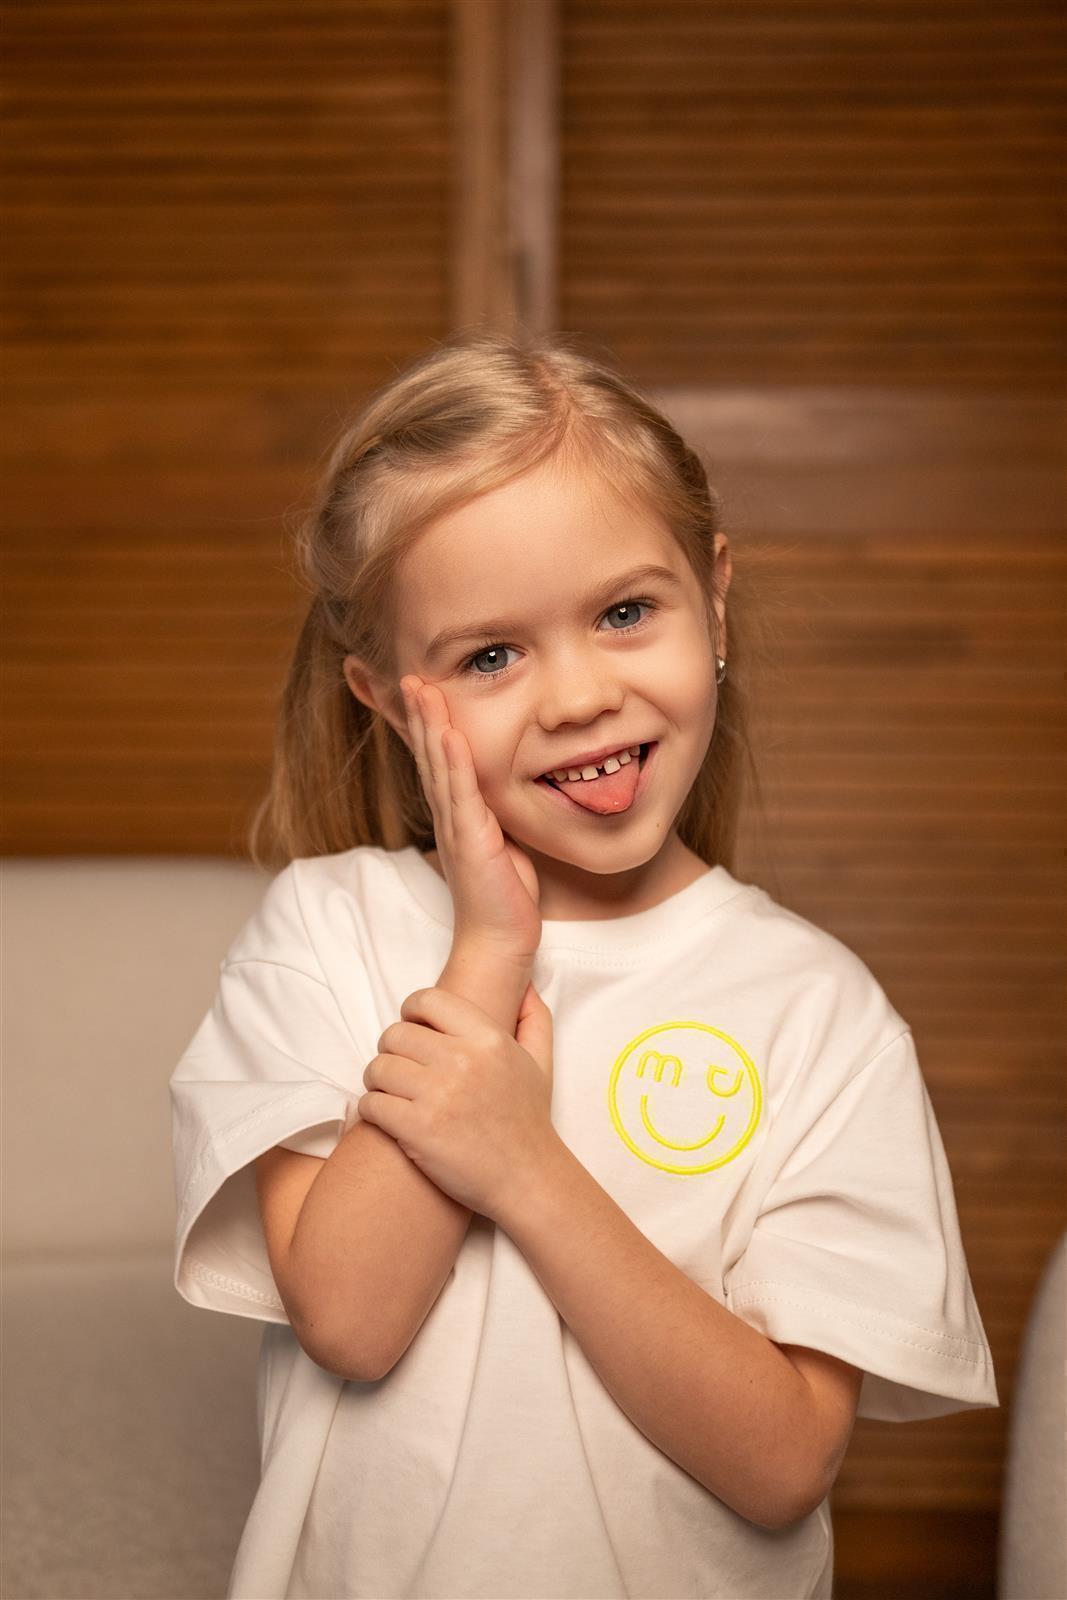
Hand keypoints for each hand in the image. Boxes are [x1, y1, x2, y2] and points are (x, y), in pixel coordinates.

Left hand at [357, 978, 557, 1220]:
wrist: (527, 1180)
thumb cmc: (529, 1121)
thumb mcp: (541, 1062)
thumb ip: (534, 1018)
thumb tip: (525, 986)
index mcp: (488, 1038)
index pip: (428, 1000)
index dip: (412, 1011)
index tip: (412, 1028)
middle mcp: (462, 1060)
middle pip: (395, 1034)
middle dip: (391, 1050)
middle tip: (399, 1068)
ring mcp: (438, 1095)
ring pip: (378, 1067)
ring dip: (377, 1080)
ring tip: (390, 1092)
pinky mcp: (416, 1129)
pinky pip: (371, 1103)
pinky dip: (371, 1110)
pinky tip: (386, 1117)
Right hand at [400, 674, 541, 964]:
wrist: (498, 941)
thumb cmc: (503, 896)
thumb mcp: (501, 844)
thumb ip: (494, 816)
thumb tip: (502, 793)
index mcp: (456, 814)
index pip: (436, 759)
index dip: (425, 723)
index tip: (416, 688)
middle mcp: (449, 815)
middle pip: (428, 754)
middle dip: (417, 712)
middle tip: (406, 674)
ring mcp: (456, 827)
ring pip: (438, 766)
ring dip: (428, 724)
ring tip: (420, 687)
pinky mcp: (471, 841)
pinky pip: (461, 794)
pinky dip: (453, 761)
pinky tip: (447, 733)